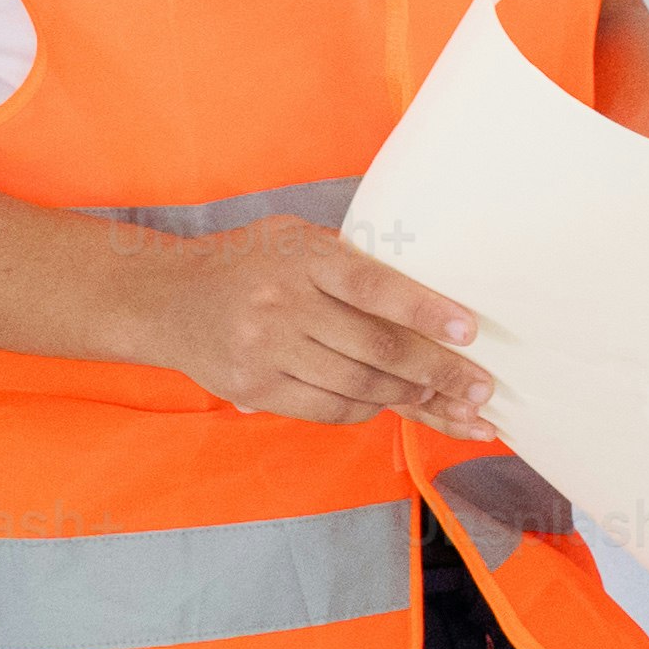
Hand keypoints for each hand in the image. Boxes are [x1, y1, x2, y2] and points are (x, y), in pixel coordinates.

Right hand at [125, 216, 506, 437]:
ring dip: (411, 396)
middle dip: (438, 372)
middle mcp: (284, 305)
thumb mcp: (296, 239)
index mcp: (304, 259)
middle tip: (481, 387)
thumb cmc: (249, 262)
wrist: (167, 299)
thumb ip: (350, 260)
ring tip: (452, 402)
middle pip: (376, 348)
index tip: (469, 331)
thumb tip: (425, 292)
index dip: (426, 311)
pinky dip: (368, 408)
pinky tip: (394, 403)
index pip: (375, 287)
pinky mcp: (256, 389)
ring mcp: (267, 351)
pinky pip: (328, 409)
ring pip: (358, 385)